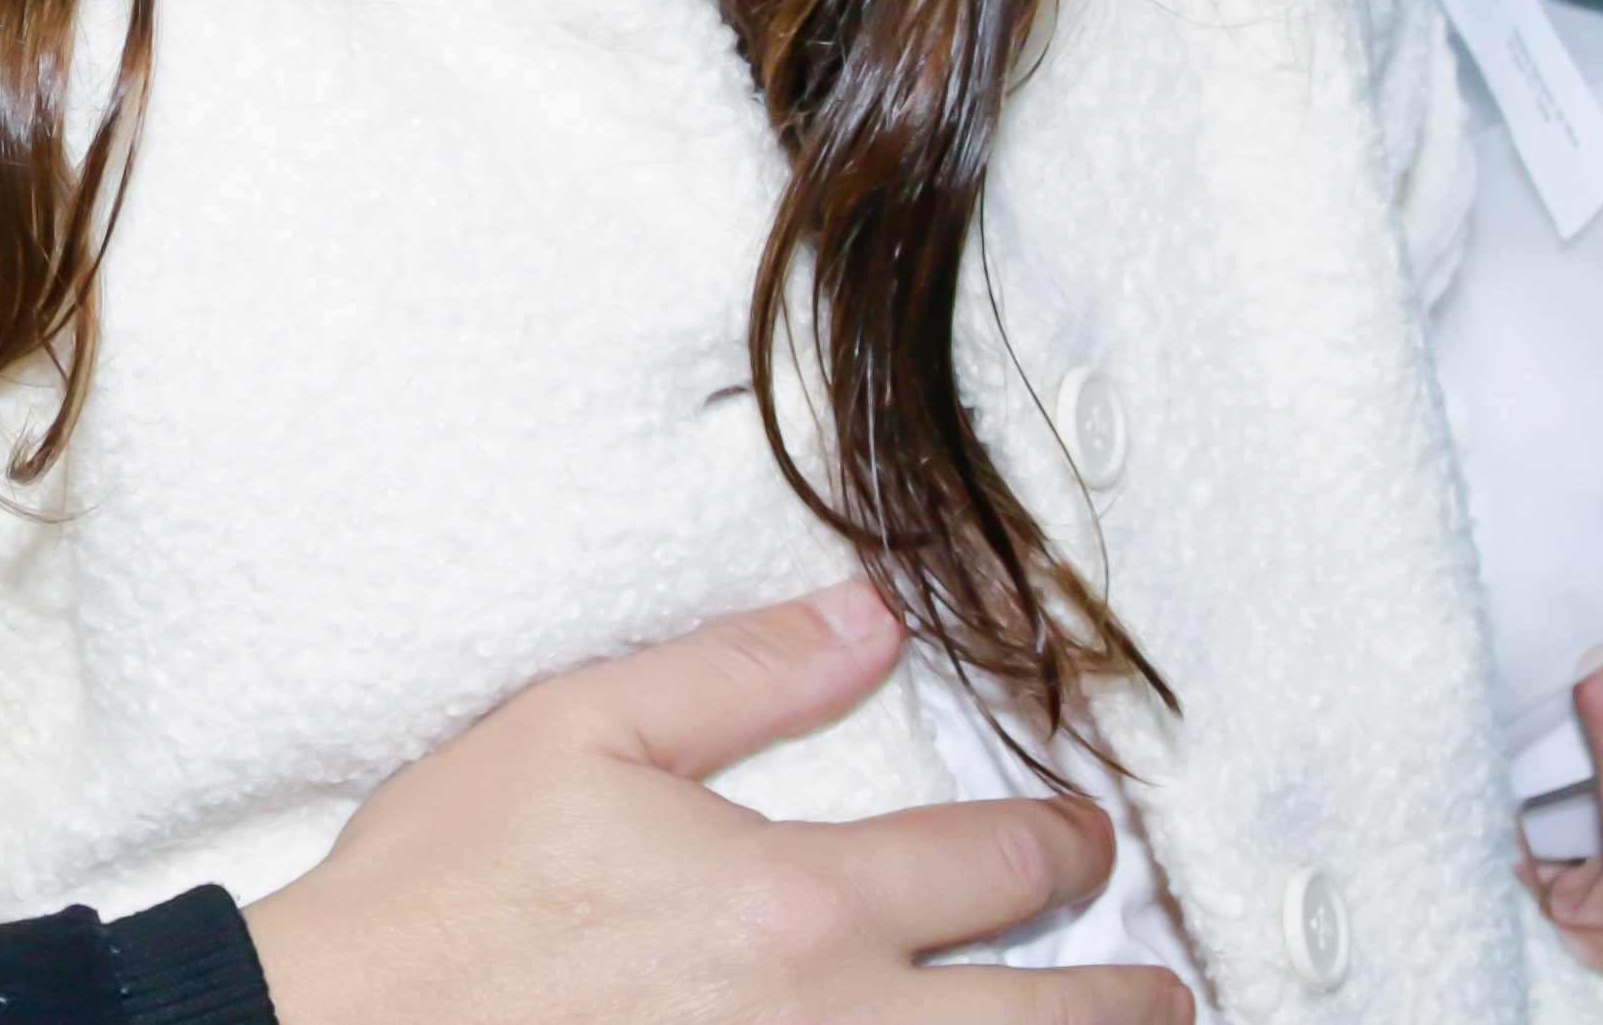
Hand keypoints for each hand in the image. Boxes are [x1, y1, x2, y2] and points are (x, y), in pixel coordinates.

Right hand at [243, 583, 1191, 1024]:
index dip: (1067, 841)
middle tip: (1163, 989)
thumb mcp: (573, 731)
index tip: (1082, 835)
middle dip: (1130, 998)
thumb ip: (736, 672)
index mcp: (792, 902)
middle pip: (1053, 1024)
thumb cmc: (439, 897)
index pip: (998, 864)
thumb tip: (868, 617)